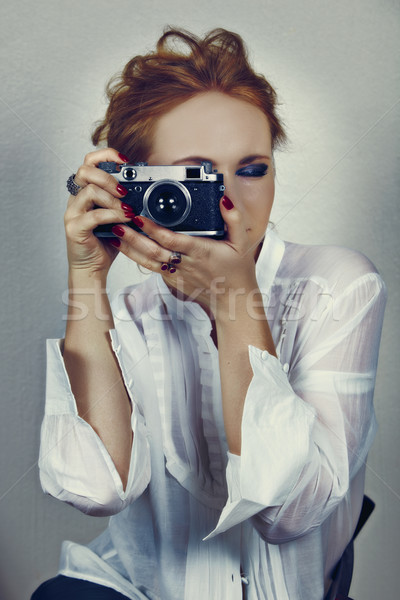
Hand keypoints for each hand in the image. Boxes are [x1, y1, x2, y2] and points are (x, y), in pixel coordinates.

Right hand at [64, 148, 132, 278]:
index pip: (89, 162)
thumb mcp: (118, 216)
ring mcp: (73, 213)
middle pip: (84, 171)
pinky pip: (93, 215)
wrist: (92, 267)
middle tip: (124, 191)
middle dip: (108, 177)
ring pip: (89, 191)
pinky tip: (124, 220)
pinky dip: (112, 215)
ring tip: (128, 210)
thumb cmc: (105, 241)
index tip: (125, 161)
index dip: (106, 155)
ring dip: (113, 199)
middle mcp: (75, 199)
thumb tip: (146, 187)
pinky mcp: (75, 228)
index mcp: (85, 191)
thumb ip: (125, 200)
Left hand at [110, 195, 262, 318]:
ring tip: (113, 233)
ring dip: (129, 247)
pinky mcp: (172, 280)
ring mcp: (177, 274)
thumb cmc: (237, 271)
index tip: (140, 218)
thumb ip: (234, 219)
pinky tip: (125, 247)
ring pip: (148, 261)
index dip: (154, 230)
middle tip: (117, 223)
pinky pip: (151, 268)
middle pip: (154, 250)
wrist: (233, 300)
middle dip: (133, 237)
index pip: (172, 240)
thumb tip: (224, 200)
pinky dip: (136, 257)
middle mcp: (185, 264)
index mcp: (200, 252)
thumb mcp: (242, 242)